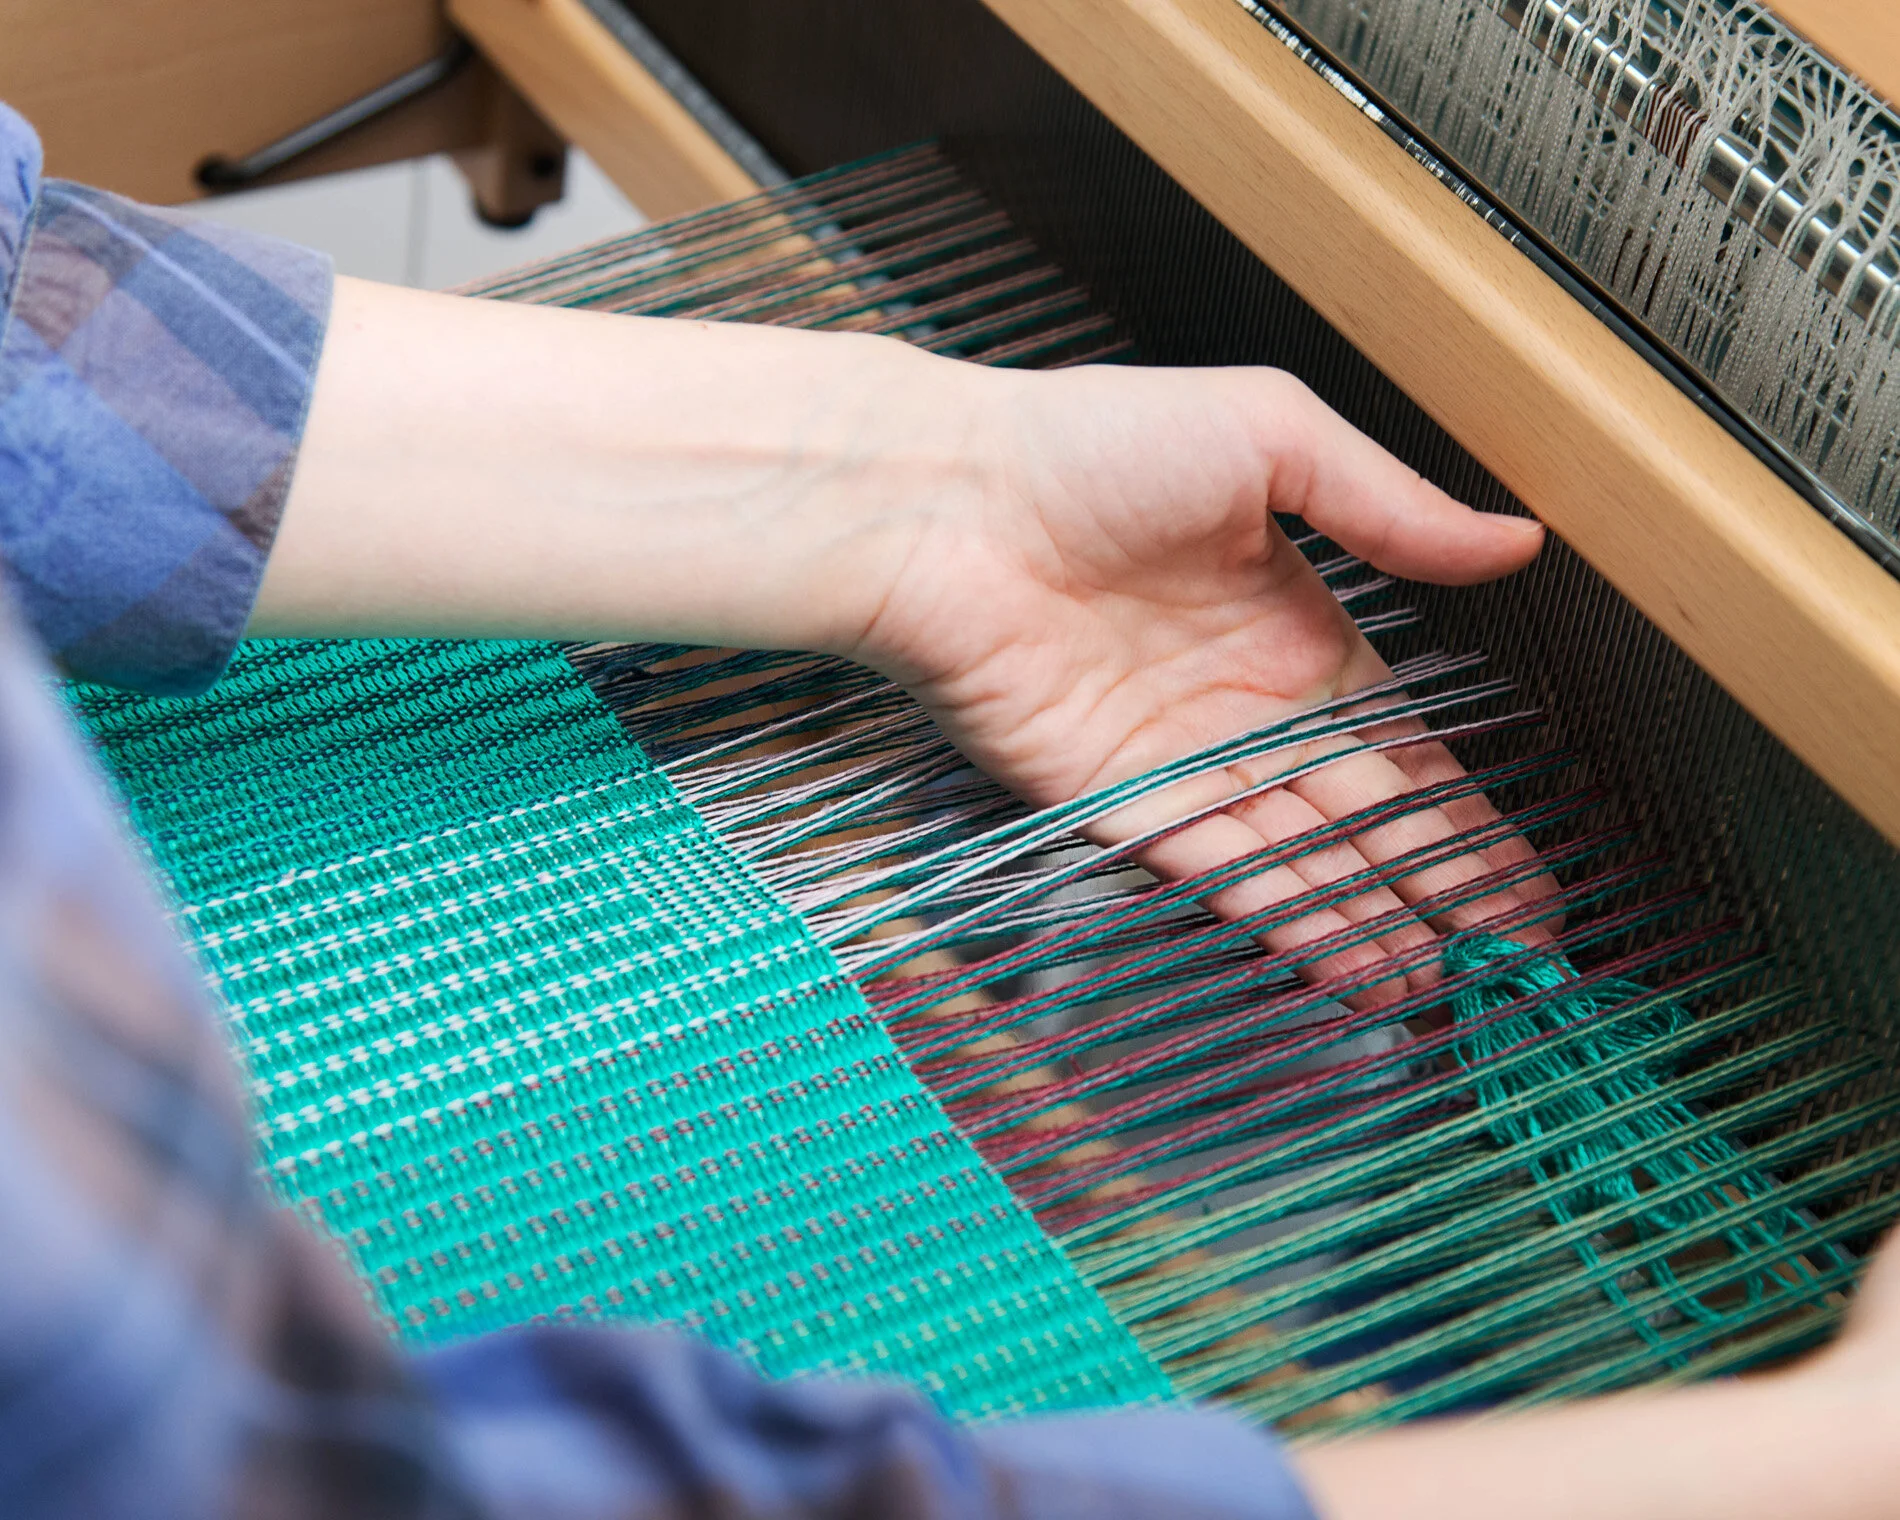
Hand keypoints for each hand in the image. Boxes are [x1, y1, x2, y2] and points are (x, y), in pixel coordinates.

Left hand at [851, 361, 1553, 1003]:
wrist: (945, 498)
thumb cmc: (1089, 442)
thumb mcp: (1270, 438)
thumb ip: (1390, 508)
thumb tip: (1514, 541)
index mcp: (1292, 632)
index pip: (1399, 744)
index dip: (1465, 810)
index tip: (1525, 871)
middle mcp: (1243, 708)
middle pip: (1363, 818)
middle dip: (1440, 886)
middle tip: (1515, 954)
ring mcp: (1178, 763)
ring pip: (1297, 860)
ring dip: (1373, 922)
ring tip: (1448, 988)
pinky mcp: (1111, 803)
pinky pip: (1214, 872)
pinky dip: (1286, 919)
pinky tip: (1354, 963)